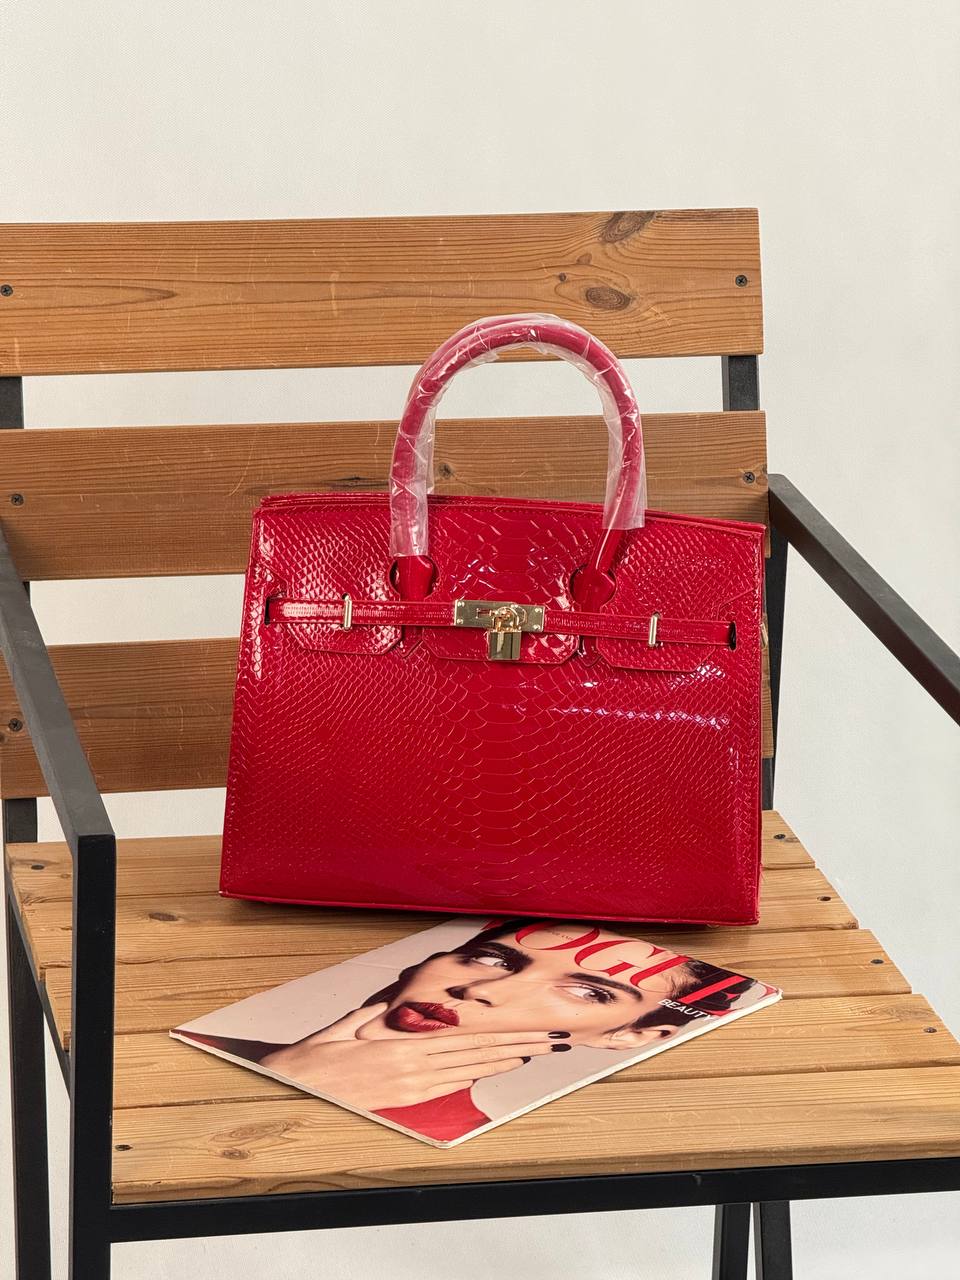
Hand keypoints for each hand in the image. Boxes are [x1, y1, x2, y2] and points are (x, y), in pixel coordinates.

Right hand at [259, 1003, 561, 1110]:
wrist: (296, 1091)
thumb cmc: (317, 1054)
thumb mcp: (348, 1022)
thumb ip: (382, 1011)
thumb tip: (409, 998)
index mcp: (402, 1042)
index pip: (466, 1032)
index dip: (503, 1026)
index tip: (532, 1017)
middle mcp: (414, 1064)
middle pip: (478, 1050)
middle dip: (519, 1040)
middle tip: (553, 1033)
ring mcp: (414, 1084)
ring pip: (472, 1068)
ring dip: (508, 1058)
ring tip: (539, 1048)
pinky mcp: (409, 1098)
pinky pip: (452, 1084)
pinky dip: (481, 1074)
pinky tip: (501, 1067)